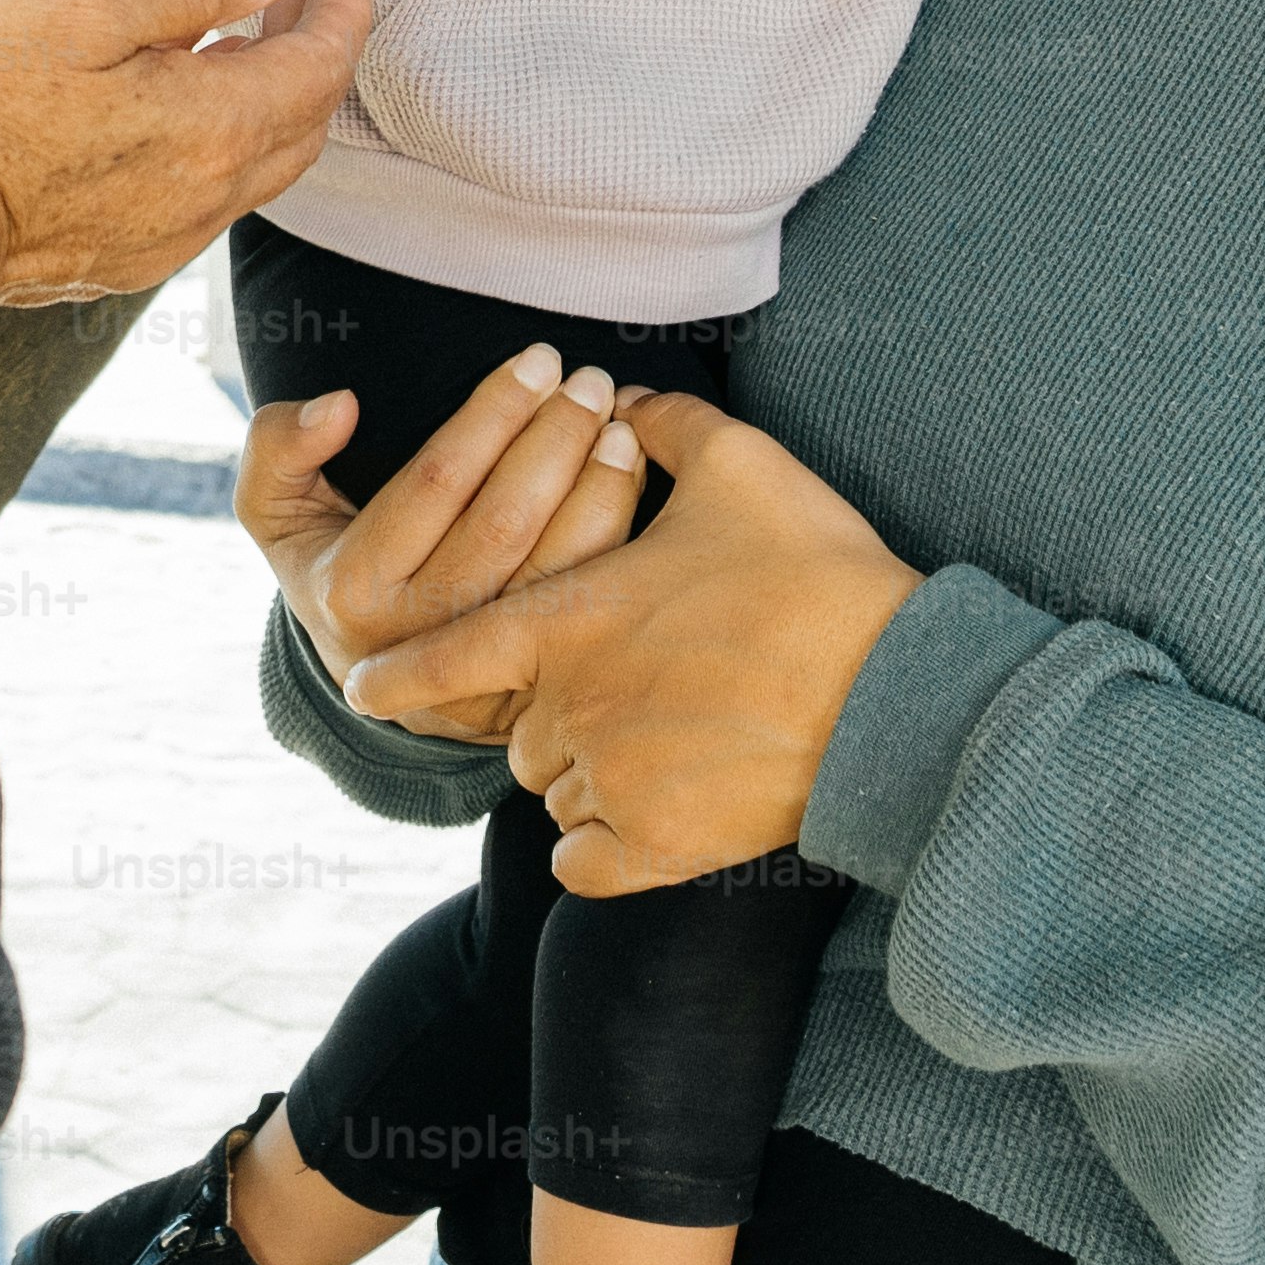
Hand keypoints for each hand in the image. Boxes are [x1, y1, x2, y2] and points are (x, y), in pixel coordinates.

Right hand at [0, 0, 371, 312]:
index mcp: (209, 128)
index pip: (314, 71)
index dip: (337, 17)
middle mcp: (197, 198)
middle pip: (295, 129)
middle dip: (312, 64)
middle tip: (302, 6)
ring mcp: (148, 242)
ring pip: (245, 172)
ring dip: (260, 108)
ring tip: (234, 50)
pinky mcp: (97, 264)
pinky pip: (190, 201)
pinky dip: (208, 148)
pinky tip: (162, 117)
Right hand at [236, 347, 654, 739]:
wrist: (375, 674)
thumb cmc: (328, 559)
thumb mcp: (273, 507)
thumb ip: (279, 447)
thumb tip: (340, 405)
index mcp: (352, 590)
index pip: (434, 483)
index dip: (492, 415)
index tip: (536, 360)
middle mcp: (418, 639)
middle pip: (504, 523)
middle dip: (556, 440)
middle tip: (590, 379)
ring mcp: (480, 668)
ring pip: (555, 568)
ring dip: (598, 487)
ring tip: (620, 422)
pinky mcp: (532, 681)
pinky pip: (587, 602)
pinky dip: (617, 533)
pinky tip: (629, 475)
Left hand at [343, 390, 924, 895]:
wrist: (900, 693)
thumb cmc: (817, 572)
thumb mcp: (741, 466)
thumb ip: (666, 427)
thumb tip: (627, 403)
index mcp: (568, 620)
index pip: (446, 657)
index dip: (399, 674)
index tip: (364, 687)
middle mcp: (570, 707)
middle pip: (517, 722)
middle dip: (554, 706)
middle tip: (631, 683)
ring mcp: (611, 781)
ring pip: (552, 787)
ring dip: (581, 769)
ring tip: (654, 736)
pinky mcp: (658, 845)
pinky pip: (583, 861)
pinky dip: (597, 845)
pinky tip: (633, 817)